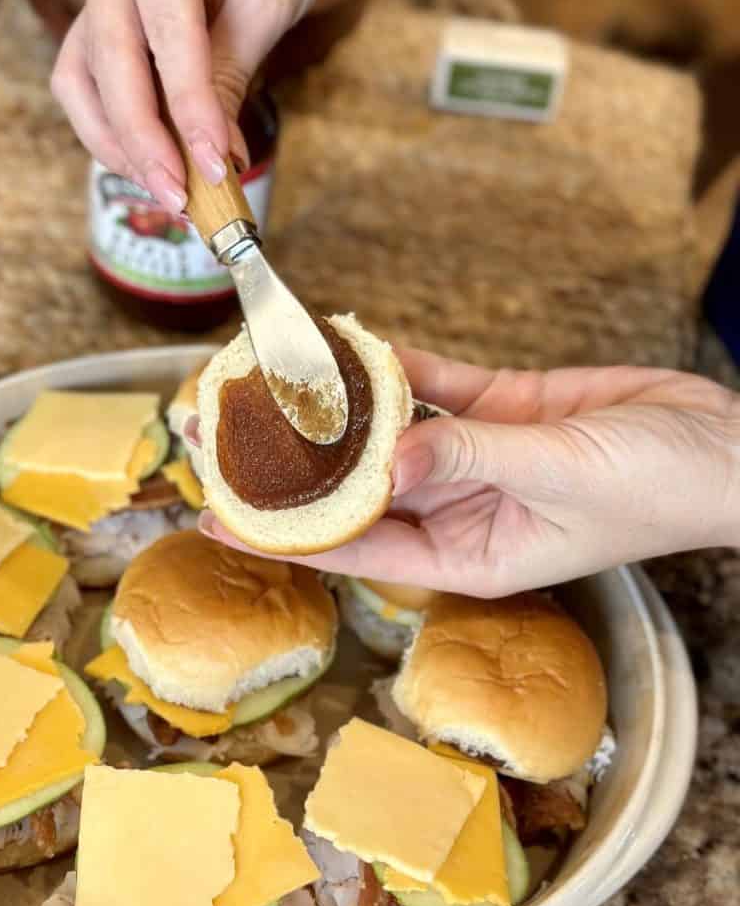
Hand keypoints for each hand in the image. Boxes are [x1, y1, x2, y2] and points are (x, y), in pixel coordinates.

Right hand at [50, 0, 334, 211]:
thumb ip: (232, 66)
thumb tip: (215, 155)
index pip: (165, 38)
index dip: (189, 111)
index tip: (215, 168)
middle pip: (107, 66)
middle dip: (143, 145)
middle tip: (180, 200)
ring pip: (80, 79)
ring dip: (116, 143)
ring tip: (166, 188)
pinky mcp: (104, 14)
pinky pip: (89, 77)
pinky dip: (116, 124)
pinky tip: (154, 158)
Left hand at [200, 349, 739, 595]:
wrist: (728, 443)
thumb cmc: (661, 489)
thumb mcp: (560, 479)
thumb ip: (470, 461)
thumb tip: (388, 460)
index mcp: (467, 556)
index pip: (354, 548)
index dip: (283, 534)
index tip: (218, 517)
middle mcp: (458, 511)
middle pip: (355, 489)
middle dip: (290, 467)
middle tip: (217, 439)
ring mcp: (473, 458)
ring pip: (386, 434)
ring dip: (334, 411)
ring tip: (265, 386)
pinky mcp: (497, 411)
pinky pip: (432, 388)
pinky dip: (395, 369)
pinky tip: (348, 348)